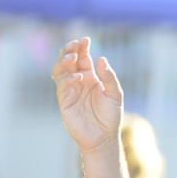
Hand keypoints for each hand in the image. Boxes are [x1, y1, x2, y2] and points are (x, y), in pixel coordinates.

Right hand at [52, 37, 121, 152]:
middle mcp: (79, 81)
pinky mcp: (64, 101)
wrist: (103, 137)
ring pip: (61, 70)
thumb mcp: (115, 94)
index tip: (86, 39)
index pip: (83, 58)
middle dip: (70, 50)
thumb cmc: (110, 116)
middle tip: (76, 44)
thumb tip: (101, 59)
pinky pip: (62, 85)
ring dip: (64, 61)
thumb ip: (109, 77)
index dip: (82, 47)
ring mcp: (70, 90)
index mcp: (91, 77)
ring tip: (73, 56)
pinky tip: (78, 77)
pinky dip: (68, 78)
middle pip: (69, 60)